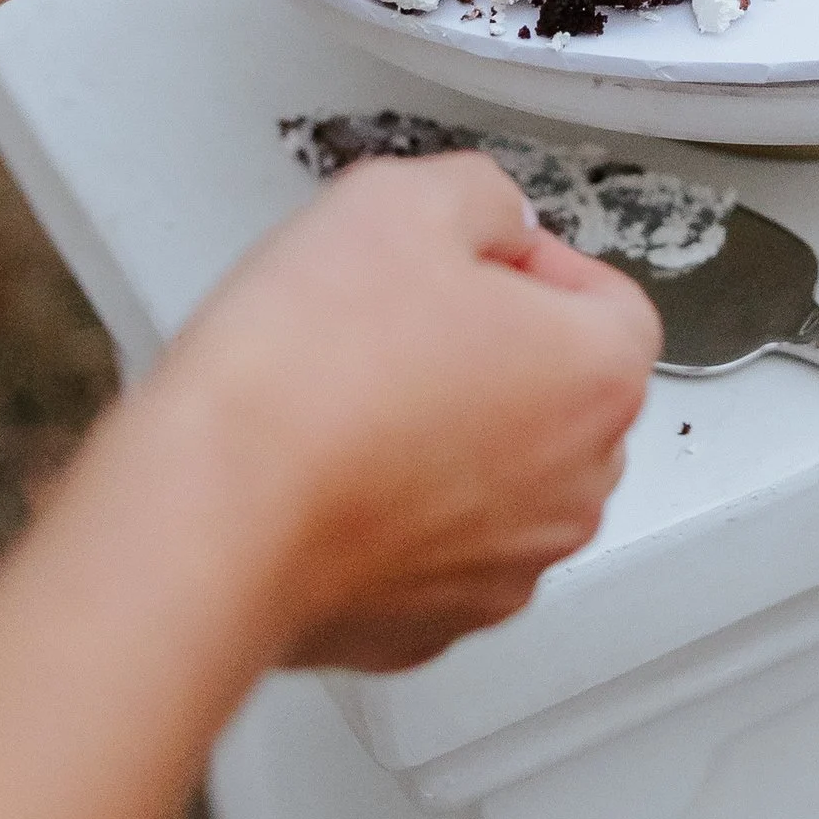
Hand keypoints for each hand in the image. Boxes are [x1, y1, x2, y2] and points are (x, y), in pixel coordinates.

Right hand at [157, 155, 661, 671]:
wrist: (212, 515)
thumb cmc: (303, 375)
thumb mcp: (398, 200)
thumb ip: (479, 195)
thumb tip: (491, 219)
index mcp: (597, 377)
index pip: (606, 298)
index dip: (524, 263)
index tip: (458, 260)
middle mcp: (575, 487)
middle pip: (557, 394)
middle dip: (486, 352)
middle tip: (390, 325)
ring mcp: (507, 567)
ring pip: (496, 478)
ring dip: (442, 436)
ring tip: (346, 400)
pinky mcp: (430, 623)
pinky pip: (431, 550)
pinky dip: (390, 514)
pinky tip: (325, 475)